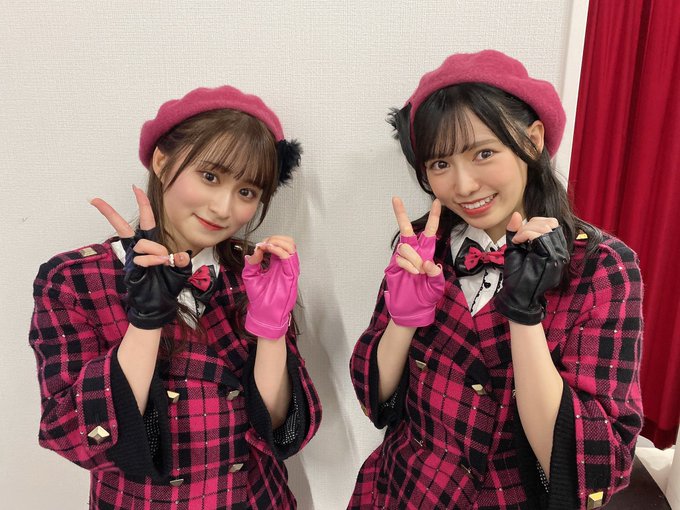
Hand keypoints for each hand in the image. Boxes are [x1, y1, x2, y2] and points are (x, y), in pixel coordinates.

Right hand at [90, 185, 191, 329]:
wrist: (159, 305)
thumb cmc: (168, 286)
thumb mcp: (181, 269)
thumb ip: (180, 259)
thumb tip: (176, 254)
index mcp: (151, 245)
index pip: (146, 220)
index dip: (142, 204)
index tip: (134, 188)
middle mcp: (139, 249)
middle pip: (122, 226)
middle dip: (109, 212)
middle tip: (93, 199)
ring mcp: (134, 258)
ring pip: (143, 244)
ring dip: (157, 251)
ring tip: (164, 262)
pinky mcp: (131, 268)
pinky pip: (143, 258)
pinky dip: (154, 261)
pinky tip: (159, 266)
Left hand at [242, 235, 298, 339]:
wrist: (263, 313)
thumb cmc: (259, 298)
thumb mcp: (250, 276)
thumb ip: (252, 262)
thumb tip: (256, 249)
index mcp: (277, 264)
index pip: (280, 244)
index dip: (270, 240)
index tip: (259, 245)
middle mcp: (285, 265)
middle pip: (289, 242)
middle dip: (276, 238)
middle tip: (264, 243)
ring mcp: (289, 269)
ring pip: (291, 246)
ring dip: (278, 241)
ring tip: (267, 245)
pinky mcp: (291, 275)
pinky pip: (288, 257)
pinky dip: (278, 249)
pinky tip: (269, 249)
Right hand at [383, 197, 444, 326]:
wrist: (411, 309)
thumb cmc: (426, 297)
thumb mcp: (437, 287)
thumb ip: (435, 274)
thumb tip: (428, 263)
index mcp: (427, 252)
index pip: (431, 232)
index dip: (434, 217)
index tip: (437, 202)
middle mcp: (414, 252)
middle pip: (407, 229)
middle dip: (400, 213)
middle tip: (395, 198)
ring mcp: (403, 258)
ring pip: (405, 246)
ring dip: (413, 258)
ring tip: (417, 272)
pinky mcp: (394, 265)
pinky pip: (400, 258)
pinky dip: (408, 266)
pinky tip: (411, 274)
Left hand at [494, 212, 568, 324]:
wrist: (517, 297)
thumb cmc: (517, 277)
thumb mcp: (514, 250)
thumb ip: (516, 233)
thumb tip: (517, 214)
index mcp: (553, 249)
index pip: (551, 224)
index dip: (534, 223)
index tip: (520, 235)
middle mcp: (559, 251)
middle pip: (550, 223)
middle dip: (530, 224)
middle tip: (518, 237)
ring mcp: (558, 255)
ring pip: (546, 228)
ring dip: (527, 229)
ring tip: (518, 240)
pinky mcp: (552, 259)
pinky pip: (541, 236)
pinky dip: (526, 234)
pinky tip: (519, 242)